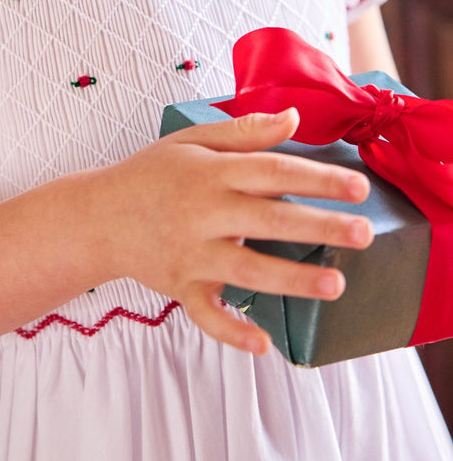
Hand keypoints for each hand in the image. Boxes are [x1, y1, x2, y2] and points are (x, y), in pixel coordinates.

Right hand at [102, 109, 372, 354]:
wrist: (97, 216)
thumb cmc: (150, 174)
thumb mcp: (191, 140)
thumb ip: (245, 131)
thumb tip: (294, 117)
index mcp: (209, 173)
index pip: (273, 171)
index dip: (318, 178)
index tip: (359, 188)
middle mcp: (202, 213)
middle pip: (269, 219)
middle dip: (320, 226)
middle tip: (363, 234)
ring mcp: (191, 254)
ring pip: (248, 269)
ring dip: (292, 278)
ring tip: (334, 284)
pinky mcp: (180, 287)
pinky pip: (207, 314)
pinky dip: (232, 331)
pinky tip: (263, 343)